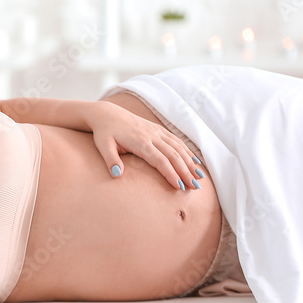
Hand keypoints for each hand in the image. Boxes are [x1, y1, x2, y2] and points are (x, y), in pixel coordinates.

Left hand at [87, 101, 203, 190]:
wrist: (107, 114)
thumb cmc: (104, 133)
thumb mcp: (103, 146)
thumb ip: (110, 160)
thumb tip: (117, 175)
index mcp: (140, 142)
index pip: (160, 160)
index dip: (171, 174)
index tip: (180, 187)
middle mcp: (152, 136)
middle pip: (173, 155)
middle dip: (186, 172)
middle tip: (195, 187)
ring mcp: (156, 132)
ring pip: (178, 148)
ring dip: (190, 163)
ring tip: (200, 177)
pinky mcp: (158, 130)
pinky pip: (176, 141)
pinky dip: (187, 151)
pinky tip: (195, 162)